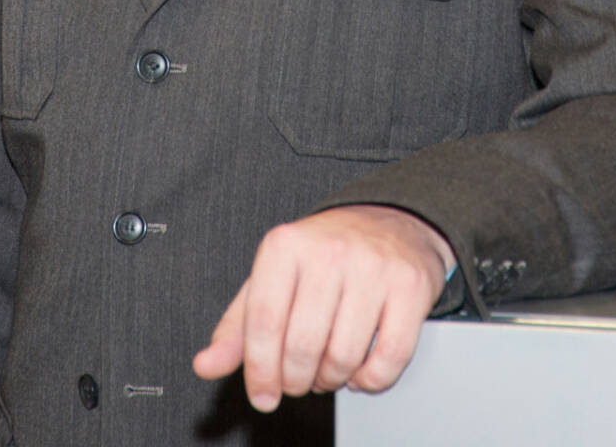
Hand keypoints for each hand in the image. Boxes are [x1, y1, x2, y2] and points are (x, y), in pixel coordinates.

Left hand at [193, 204, 455, 411]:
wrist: (387, 221)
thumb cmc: (321, 257)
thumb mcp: (272, 279)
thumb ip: (238, 326)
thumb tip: (206, 365)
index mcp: (285, 245)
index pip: (263, 323)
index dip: (260, 371)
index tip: (263, 394)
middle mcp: (329, 251)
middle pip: (302, 347)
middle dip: (296, 380)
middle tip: (298, 380)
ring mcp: (372, 267)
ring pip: (344, 358)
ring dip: (331, 380)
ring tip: (326, 369)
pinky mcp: (409, 286)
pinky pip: (388, 359)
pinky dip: (370, 379)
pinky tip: (360, 368)